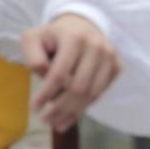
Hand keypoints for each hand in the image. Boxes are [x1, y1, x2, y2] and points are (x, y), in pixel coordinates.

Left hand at [22, 13, 120, 130]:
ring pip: (91, 94)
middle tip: (45, 120)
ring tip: (56, 122)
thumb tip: (46, 77)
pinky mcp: (116, 66)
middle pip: (78, 88)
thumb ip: (33, 57)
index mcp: (74, 38)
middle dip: (60, 108)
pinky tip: (70, 116)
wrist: (82, 25)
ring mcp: (110, 57)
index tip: (34, 108)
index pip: (60, 73)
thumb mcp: (33, 39)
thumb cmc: (53, 36)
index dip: (46, 94)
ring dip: (72, 112)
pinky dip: (84, 108)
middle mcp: (96, 46)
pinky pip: (100, 93)